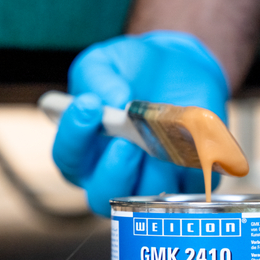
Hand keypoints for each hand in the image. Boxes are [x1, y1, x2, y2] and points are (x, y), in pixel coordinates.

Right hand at [52, 30, 229, 214]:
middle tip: (125, 142)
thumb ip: (98, 77)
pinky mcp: (185, 181)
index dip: (74, 137)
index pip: (68, 157)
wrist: (180, 67)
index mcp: (82, 150)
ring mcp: (147, 182)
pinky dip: (188, 169)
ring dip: (153, 170)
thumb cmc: (130, 70)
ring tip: (164, 136)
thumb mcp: (105, 62)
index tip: (89, 106)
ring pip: (145, 196)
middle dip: (113, 171)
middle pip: (100, 195)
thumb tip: (114, 101)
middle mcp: (109, 173)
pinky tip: (190, 142)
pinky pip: (186, 189)